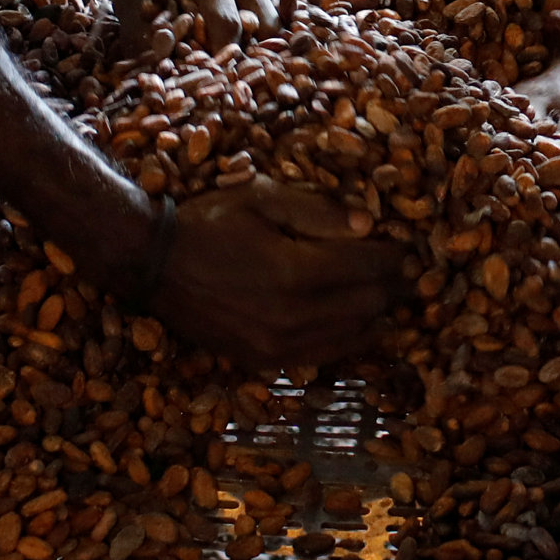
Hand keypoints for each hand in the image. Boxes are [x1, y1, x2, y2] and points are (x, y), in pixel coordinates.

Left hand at [112, 0, 276, 56]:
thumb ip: (138, 32)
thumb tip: (157, 70)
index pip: (228, 28)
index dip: (218, 59)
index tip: (203, 79)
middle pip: (264, 29)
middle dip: (245, 55)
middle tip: (219, 71)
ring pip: (274, 24)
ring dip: (255, 44)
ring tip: (226, 56)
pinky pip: (272, 15)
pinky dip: (258, 32)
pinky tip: (234, 40)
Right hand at [147, 178, 403, 368]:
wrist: (151, 265)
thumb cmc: (208, 222)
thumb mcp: (261, 198)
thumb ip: (317, 211)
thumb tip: (368, 224)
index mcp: (294, 271)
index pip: (369, 268)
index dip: (396, 258)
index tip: (408, 249)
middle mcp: (292, 317)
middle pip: (368, 304)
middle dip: (391, 286)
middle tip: (405, 272)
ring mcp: (278, 345)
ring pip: (352, 334)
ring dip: (375, 314)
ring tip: (385, 295)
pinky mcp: (263, 361)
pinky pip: (323, 355)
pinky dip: (347, 338)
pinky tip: (355, 322)